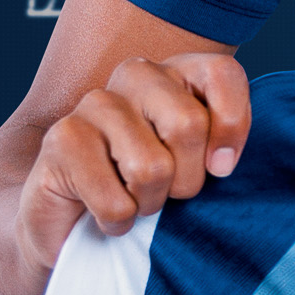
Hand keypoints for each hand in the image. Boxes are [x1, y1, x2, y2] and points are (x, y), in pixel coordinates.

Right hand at [15, 52, 250, 286]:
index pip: (222, 74)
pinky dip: (119, 222)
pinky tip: (107, 213)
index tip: (221, 167)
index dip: (232, 126)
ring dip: (150, 203)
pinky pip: (115, 202)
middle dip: (187, 179)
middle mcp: (137, 75)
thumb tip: (220, 163)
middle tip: (168, 190)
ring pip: (151, 168)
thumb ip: (224, 148)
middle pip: (188, 125)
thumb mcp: (201, 164)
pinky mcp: (62, 138)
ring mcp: (96, 102)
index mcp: (178, 72)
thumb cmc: (152, 186)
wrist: (76, 220)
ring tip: (135, 199)